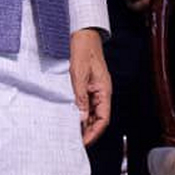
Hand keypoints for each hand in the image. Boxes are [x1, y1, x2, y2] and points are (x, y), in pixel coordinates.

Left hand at [69, 28, 111, 144]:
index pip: (103, 118)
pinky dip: (78, 110)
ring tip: (70, 130)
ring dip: (82, 121)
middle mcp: (101, 92)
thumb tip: (82, 118)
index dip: (94, 132)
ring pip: (90, 111)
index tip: (83, 141)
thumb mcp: (79, 74)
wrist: (83, 33)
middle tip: (73, 139)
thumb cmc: (84, 49)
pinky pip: (84, 102)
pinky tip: (70, 114)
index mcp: (104, 90)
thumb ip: (80, 97)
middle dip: (87, 130)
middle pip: (97, 117)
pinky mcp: (87, 84)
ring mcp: (94, 88)